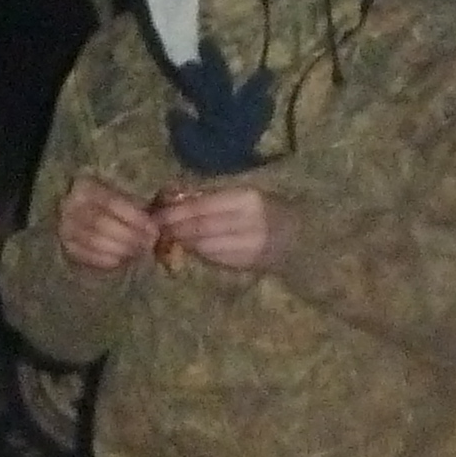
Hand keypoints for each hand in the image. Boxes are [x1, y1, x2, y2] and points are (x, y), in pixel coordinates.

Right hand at [55, 175, 160, 272]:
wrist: (83, 211)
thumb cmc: (112, 201)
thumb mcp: (123, 192)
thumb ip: (137, 203)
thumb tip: (155, 220)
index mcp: (86, 185)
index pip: (111, 202)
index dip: (135, 218)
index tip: (154, 229)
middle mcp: (70, 205)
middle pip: (101, 223)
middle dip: (130, 236)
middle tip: (149, 244)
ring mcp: (65, 227)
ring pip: (93, 241)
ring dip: (121, 249)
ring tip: (139, 252)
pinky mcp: (66, 246)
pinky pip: (86, 256)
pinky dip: (107, 260)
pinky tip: (123, 259)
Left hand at [152, 182, 283, 272]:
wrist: (299, 238)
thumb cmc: (268, 208)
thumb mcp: (244, 192)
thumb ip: (212, 195)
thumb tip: (175, 194)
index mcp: (246, 200)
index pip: (203, 208)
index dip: (177, 212)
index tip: (158, 214)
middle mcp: (247, 224)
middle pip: (201, 229)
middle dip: (175, 229)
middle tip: (156, 228)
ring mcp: (246, 247)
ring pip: (204, 246)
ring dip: (183, 242)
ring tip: (168, 236)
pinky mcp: (244, 264)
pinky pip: (213, 258)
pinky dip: (197, 251)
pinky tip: (190, 246)